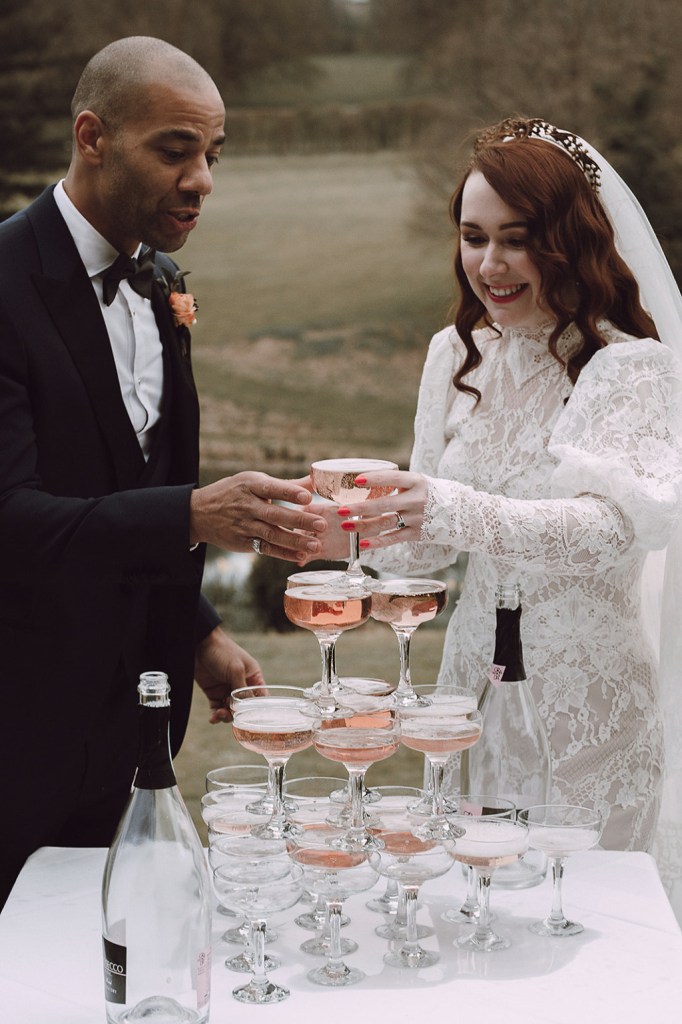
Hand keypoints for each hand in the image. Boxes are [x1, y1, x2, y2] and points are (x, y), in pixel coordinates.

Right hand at [189, 471, 325, 562]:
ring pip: (272, 534)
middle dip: (299, 520)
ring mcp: (244, 526)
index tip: (308, 497)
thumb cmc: (235, 492)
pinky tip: (301, 555)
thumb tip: (315, 480)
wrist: (199, 513)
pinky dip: (283, 553)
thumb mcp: (254, 481)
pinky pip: (265, 549)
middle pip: (275, 514)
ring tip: (316, 544)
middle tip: (321, 524)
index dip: (289, 492)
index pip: (271, 488)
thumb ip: (286, 484)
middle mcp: (247, 506)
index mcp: (250, 485)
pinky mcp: (242, 542)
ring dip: (295, 541)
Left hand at [194, 627, 264, 722]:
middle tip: (230, 714)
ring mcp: (227, 689)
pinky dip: (215, 715)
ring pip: (230, 710)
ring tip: (219, 714)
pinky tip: (213, 718)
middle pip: (244, 707)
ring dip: (226, 716)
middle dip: (238, 714)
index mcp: (253, 677)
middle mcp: (241, 685)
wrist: (199, 644)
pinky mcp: (214, 692)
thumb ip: (242, 690)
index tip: (253, 720)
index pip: (260, 697)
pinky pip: (217, 708)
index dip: (258, 709)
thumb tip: (245, 708)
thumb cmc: (223, 651)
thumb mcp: (236, 670)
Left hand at [333, 469, 427, 552]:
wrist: (458, 512)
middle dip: (360, 508)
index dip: (374, 479)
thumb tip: (361, 482)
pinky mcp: (417, 533)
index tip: (356, 480)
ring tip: (345, 525)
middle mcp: (417, 499)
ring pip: (385, 522)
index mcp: (416, 481)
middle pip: (384, 504)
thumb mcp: (417, 482)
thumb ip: (395, 482)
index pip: (393, 478)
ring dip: (363, 525)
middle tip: (341, 510)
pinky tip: (362, 544)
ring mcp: (417, 518)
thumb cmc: (428, 494)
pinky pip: (394, 538)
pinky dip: (378, 542)